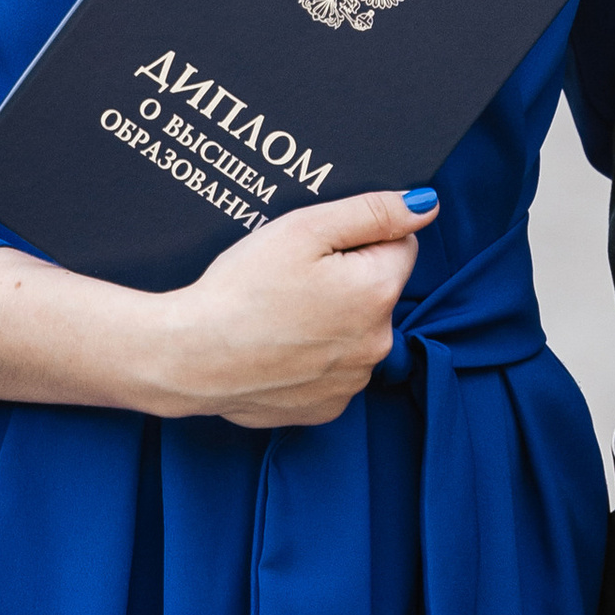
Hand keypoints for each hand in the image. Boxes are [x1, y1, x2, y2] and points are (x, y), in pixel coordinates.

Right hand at [151, 191, 429, 424]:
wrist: (189, 357)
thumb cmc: (242, 289)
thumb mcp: (305, 229)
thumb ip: (373, 212)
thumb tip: (425, 206)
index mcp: (379, 292)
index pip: (399, 245)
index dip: (357, 238)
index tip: (317, 249)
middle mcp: (378, 343)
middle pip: (377, 291)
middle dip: (346, 280)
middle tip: (291, 280)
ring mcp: (352, 381)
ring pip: (356, 332)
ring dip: (331, 320)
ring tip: (279, 315)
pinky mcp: (326, 408)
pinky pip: (333, 370)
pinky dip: (312, 358)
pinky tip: (277, 347)